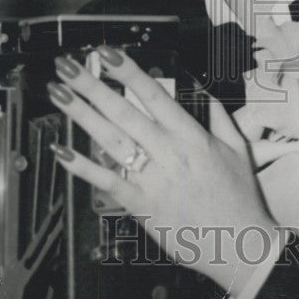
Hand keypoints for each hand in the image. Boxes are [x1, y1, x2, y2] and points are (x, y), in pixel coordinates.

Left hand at [48, 46, 281, 297]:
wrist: (240, 245)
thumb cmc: (240, 197)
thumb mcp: (237, 148)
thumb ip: (216, 114)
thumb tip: (196, 86)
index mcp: (191, 136)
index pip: (155, 95)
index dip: (128, 72)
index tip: (107, 53)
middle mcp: (168, 153)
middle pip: (123, 112)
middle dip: (92, 86)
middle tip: (67, 65)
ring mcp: (153, 180)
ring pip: (110, 141)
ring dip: (81, 115)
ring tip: (57, 93)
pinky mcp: (141, 206)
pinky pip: (108, 182)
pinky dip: (83, 167)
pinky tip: (61, 151)